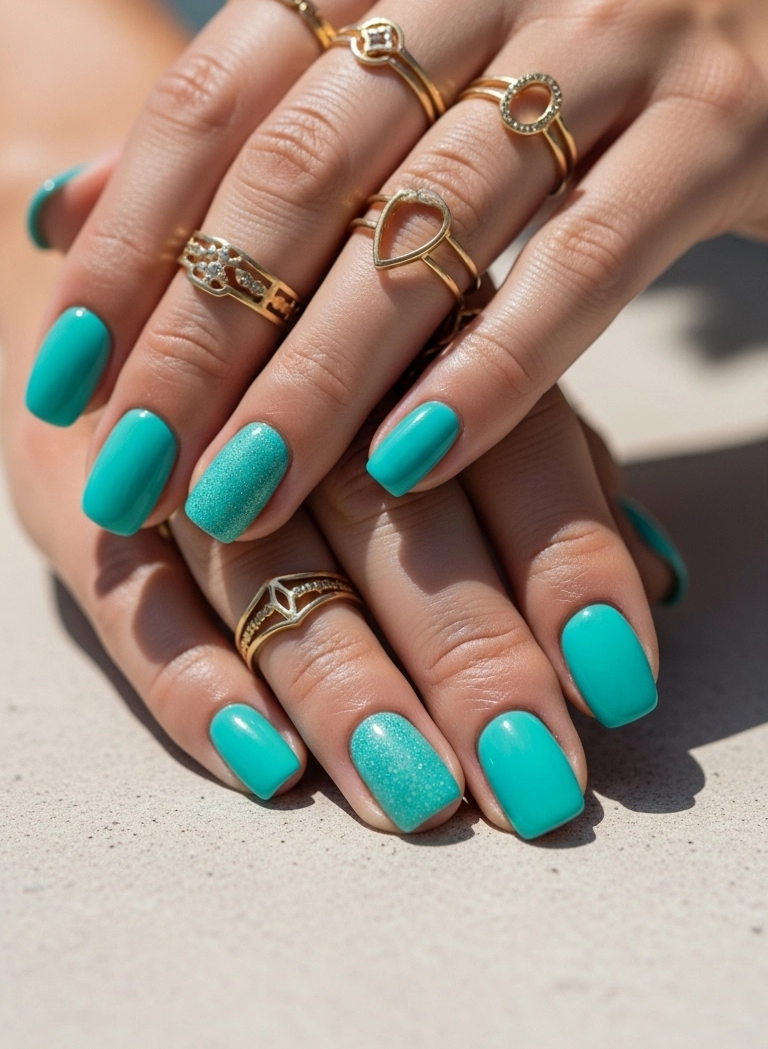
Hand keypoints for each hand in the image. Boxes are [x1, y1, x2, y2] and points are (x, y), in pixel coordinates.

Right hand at [9, 295, 676, 834]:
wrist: (128, 256)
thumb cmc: (331, 338)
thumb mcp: (459, 370)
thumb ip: (551, 462)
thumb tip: (661, 579)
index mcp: (412, 314)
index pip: (508, 441)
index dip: (565, 562)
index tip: (615, 681)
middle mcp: (293, 361)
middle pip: (388, 514)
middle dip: (466, 652)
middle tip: (527, 775)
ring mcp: (173, 430)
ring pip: (264, 566)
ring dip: (342, 685)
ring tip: (415, 792)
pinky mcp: (73, 488)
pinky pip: (128, 595)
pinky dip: (190, 681)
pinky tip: (261, 760)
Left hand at [31, 0, 767, 537]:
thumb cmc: (556, 70)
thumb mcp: (396, 70)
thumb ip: (244, 131)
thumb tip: (66, 213)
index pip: (214, 96)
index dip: (127, 246)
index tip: (64, 374)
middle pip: (304, 169)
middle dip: (203, 337)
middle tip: (136, 469)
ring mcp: (611, 27)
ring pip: (429, 225)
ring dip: (320, 379)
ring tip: (242, 494)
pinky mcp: (718, 118)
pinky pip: (581, 264)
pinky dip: (487, 372)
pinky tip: (406, 465)